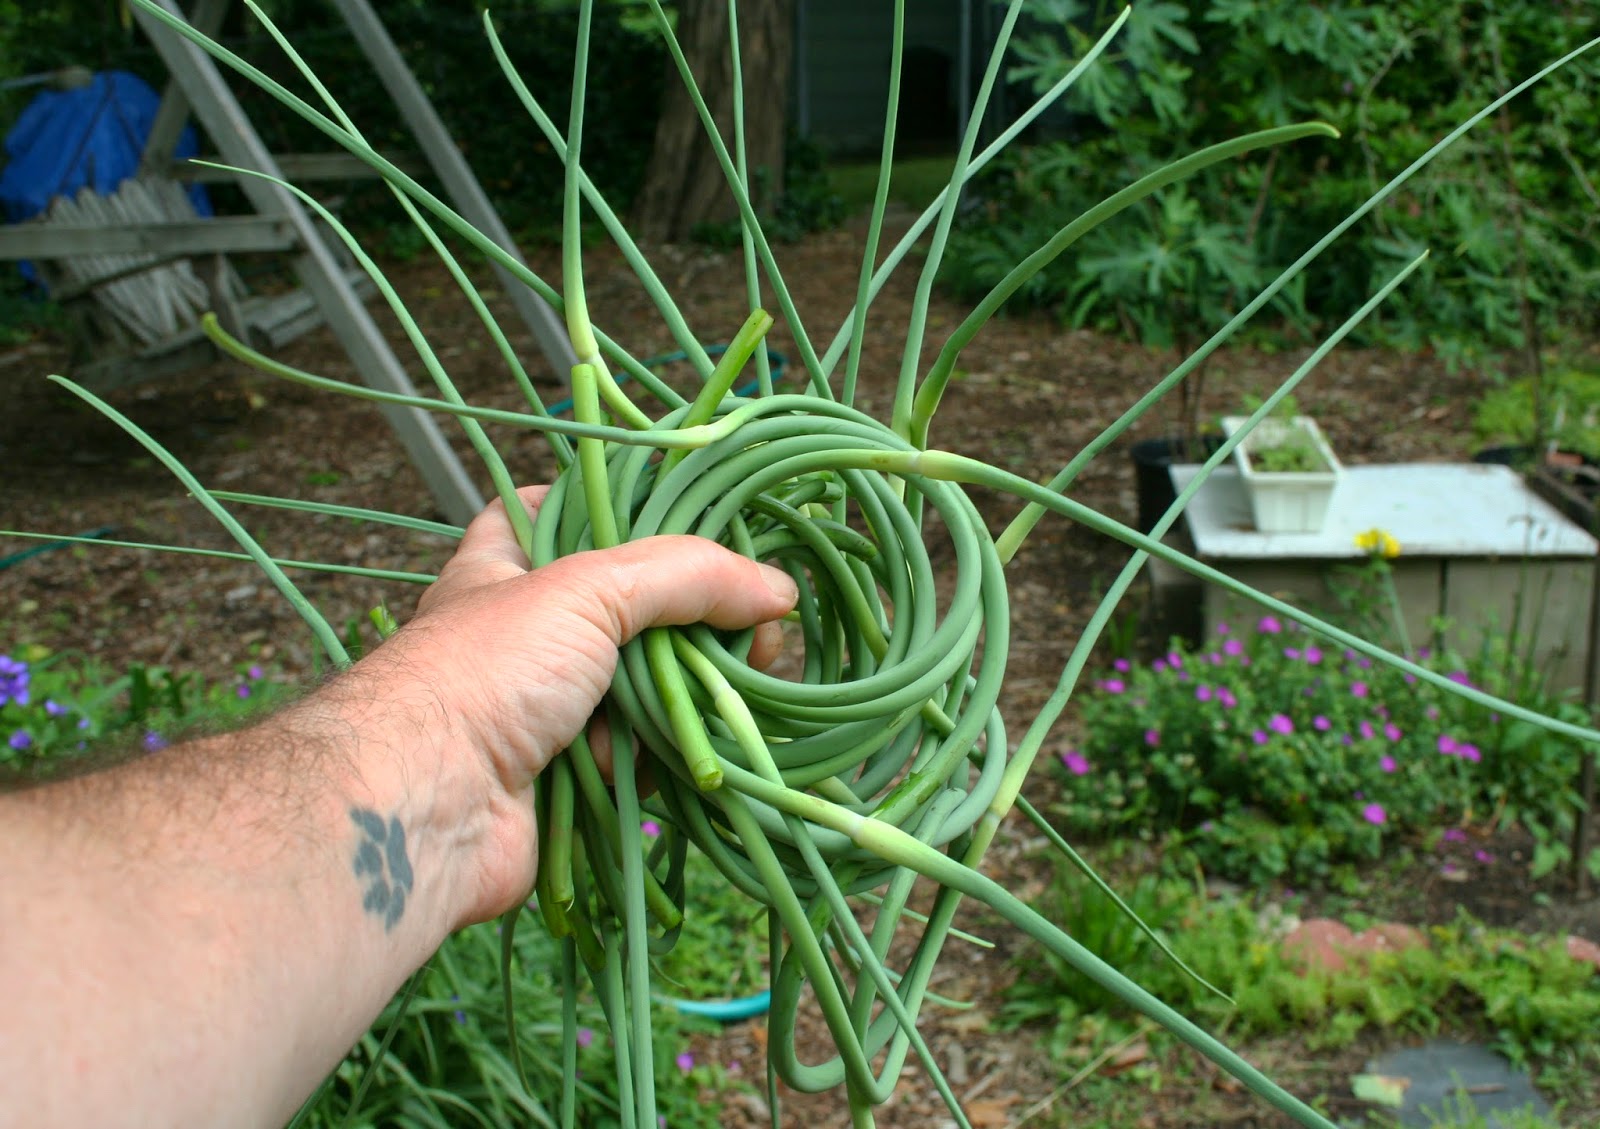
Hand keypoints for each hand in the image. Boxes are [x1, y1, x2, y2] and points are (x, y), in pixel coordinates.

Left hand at [365, 486, 796, 926]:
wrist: (424, 809)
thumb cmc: (482, 673)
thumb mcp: (587, 589)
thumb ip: (686, 575)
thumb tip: (779, 590)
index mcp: (506, 569)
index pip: (555, 511)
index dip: (615, 506)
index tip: (687, 516)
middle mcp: (526, 635)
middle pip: (628, 607)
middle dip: (693, 616)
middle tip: (756, 624)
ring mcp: (549, 709)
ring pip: (646, 684)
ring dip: (695, 688)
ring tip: (748, 682)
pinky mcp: (573, 775)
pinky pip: (645, 754)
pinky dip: (680, 750)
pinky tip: (715, 742)